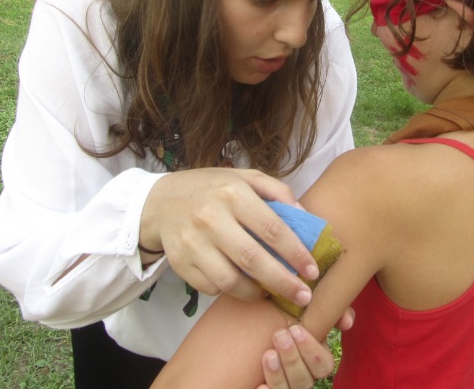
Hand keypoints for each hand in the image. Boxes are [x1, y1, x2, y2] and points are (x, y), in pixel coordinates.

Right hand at [140, 168, 318, 307]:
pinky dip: (230, 290)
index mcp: (233, 193)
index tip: (312, 271)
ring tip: (270, 291)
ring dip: (256, 293)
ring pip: (231, 281)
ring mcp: (192, 242)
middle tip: (303, 296)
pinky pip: (211, 287)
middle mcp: (211, 218)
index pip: (272, 229)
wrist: (161, 201)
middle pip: (253, 260)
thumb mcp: (245, 177)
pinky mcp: (179, 263)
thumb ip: (277, 191)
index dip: (296, 253)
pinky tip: (241, 283)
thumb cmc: (212, 189)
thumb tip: (305, 216)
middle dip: (283, 282)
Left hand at [257, 308, 351, 388]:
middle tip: (280, 335)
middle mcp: (304, 378)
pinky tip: (261, 385)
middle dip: (293, 359)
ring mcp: (288, 387)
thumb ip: (334, 313)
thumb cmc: (290, 320)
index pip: (323, 366)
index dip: (311, 350)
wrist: (267, 332)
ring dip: (278, 375)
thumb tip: (347, 323)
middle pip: (305, 380)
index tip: (295, 329)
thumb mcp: (310, 312)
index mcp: (317, 361)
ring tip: (268, 355)